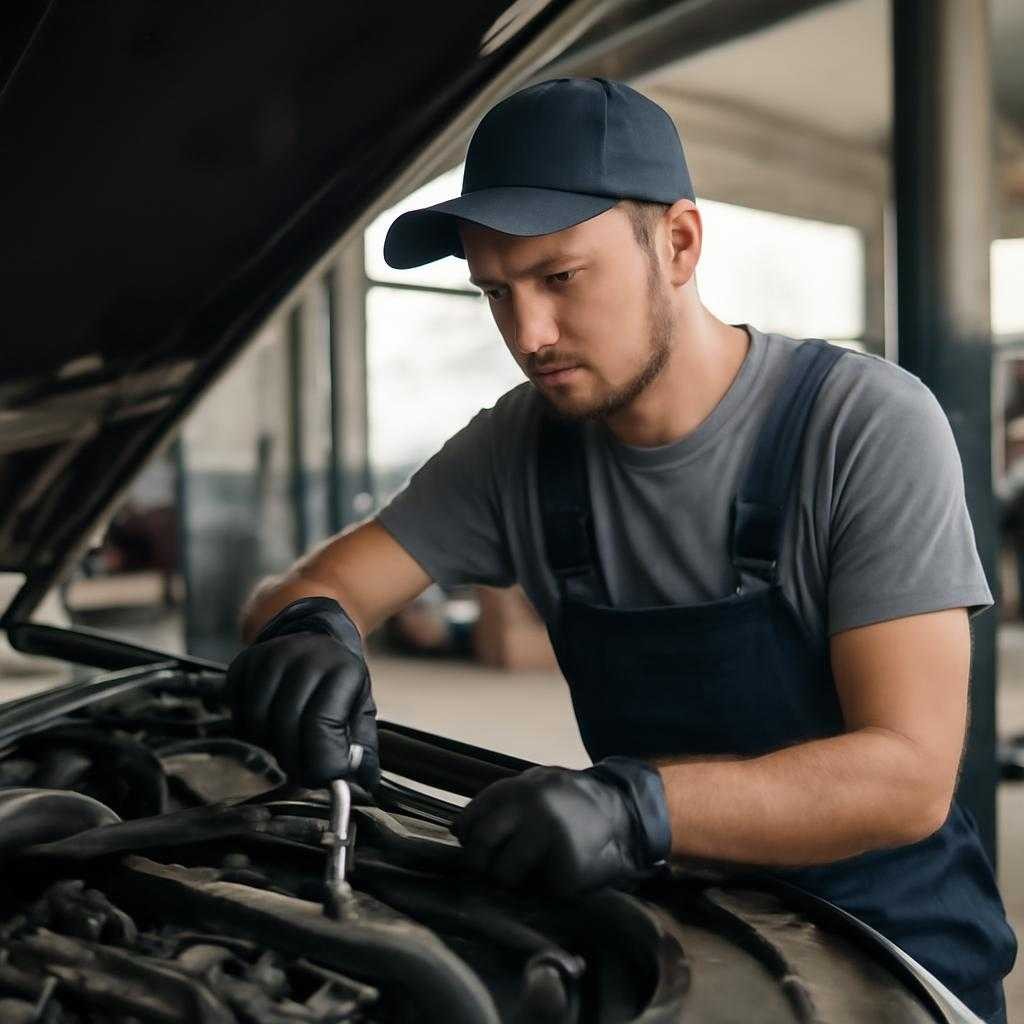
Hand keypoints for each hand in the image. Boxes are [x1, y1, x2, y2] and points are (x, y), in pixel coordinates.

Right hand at [226, 597, 378, 789]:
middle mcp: (305, 658)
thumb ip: (363, 748)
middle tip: (304, 771)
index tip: (324, 778)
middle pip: (287, 728)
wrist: (315, 638)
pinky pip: (238, 714)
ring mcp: (270, 657)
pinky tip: (270, 726)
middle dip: (295, 762)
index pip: (322, 727)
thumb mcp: (361, 709)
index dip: (321, 763)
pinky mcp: (244, 662)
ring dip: (271, 748)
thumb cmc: (339, 682)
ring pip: (258, 724)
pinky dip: (251, 732)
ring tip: (289, 746)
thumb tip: (363, 783)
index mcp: (342, 670)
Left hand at [453, 757, 670, 894]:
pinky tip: (560, 871)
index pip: (469, 823)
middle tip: (491, 873)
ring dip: (513, 879)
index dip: (469, 842)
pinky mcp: (566, 870)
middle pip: (480, 850)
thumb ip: (498, 805)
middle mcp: (529, 810)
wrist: (622, 810)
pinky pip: (538, 890)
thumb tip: (457, 831)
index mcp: (516, 789)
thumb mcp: (533, 786)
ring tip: (533, 869)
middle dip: (480, 867)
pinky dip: (543, 887)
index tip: (477, 850)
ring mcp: (549, 839)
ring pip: (505, 876)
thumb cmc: (567, 802)